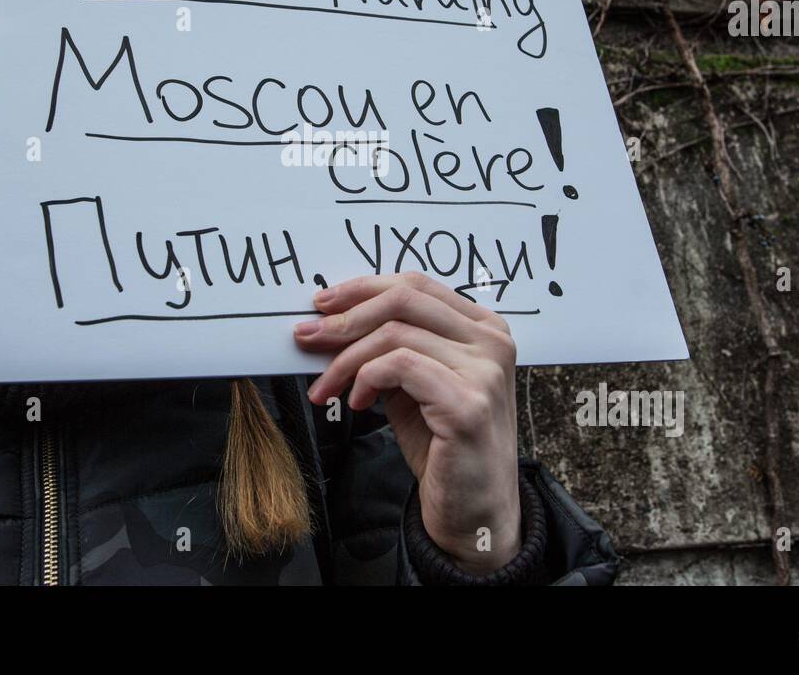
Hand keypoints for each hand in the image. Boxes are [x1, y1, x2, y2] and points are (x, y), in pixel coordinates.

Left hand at [296, 272, 521, 574]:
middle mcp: (492, 342)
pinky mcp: (467, 402)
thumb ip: (389, 349)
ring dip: (346, 359)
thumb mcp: (415, 386)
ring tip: (326, 387)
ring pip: (394, 333)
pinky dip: (366, 378)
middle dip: (346, 316)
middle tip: (307, 336)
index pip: (416, 285)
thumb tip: (331, 323)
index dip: (363, 288)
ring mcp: (484, 370)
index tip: (323, 304)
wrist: (475, 513)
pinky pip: (399, 366)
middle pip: (404, 299)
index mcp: (484, 328)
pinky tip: (356, 402)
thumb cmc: (444, 448)